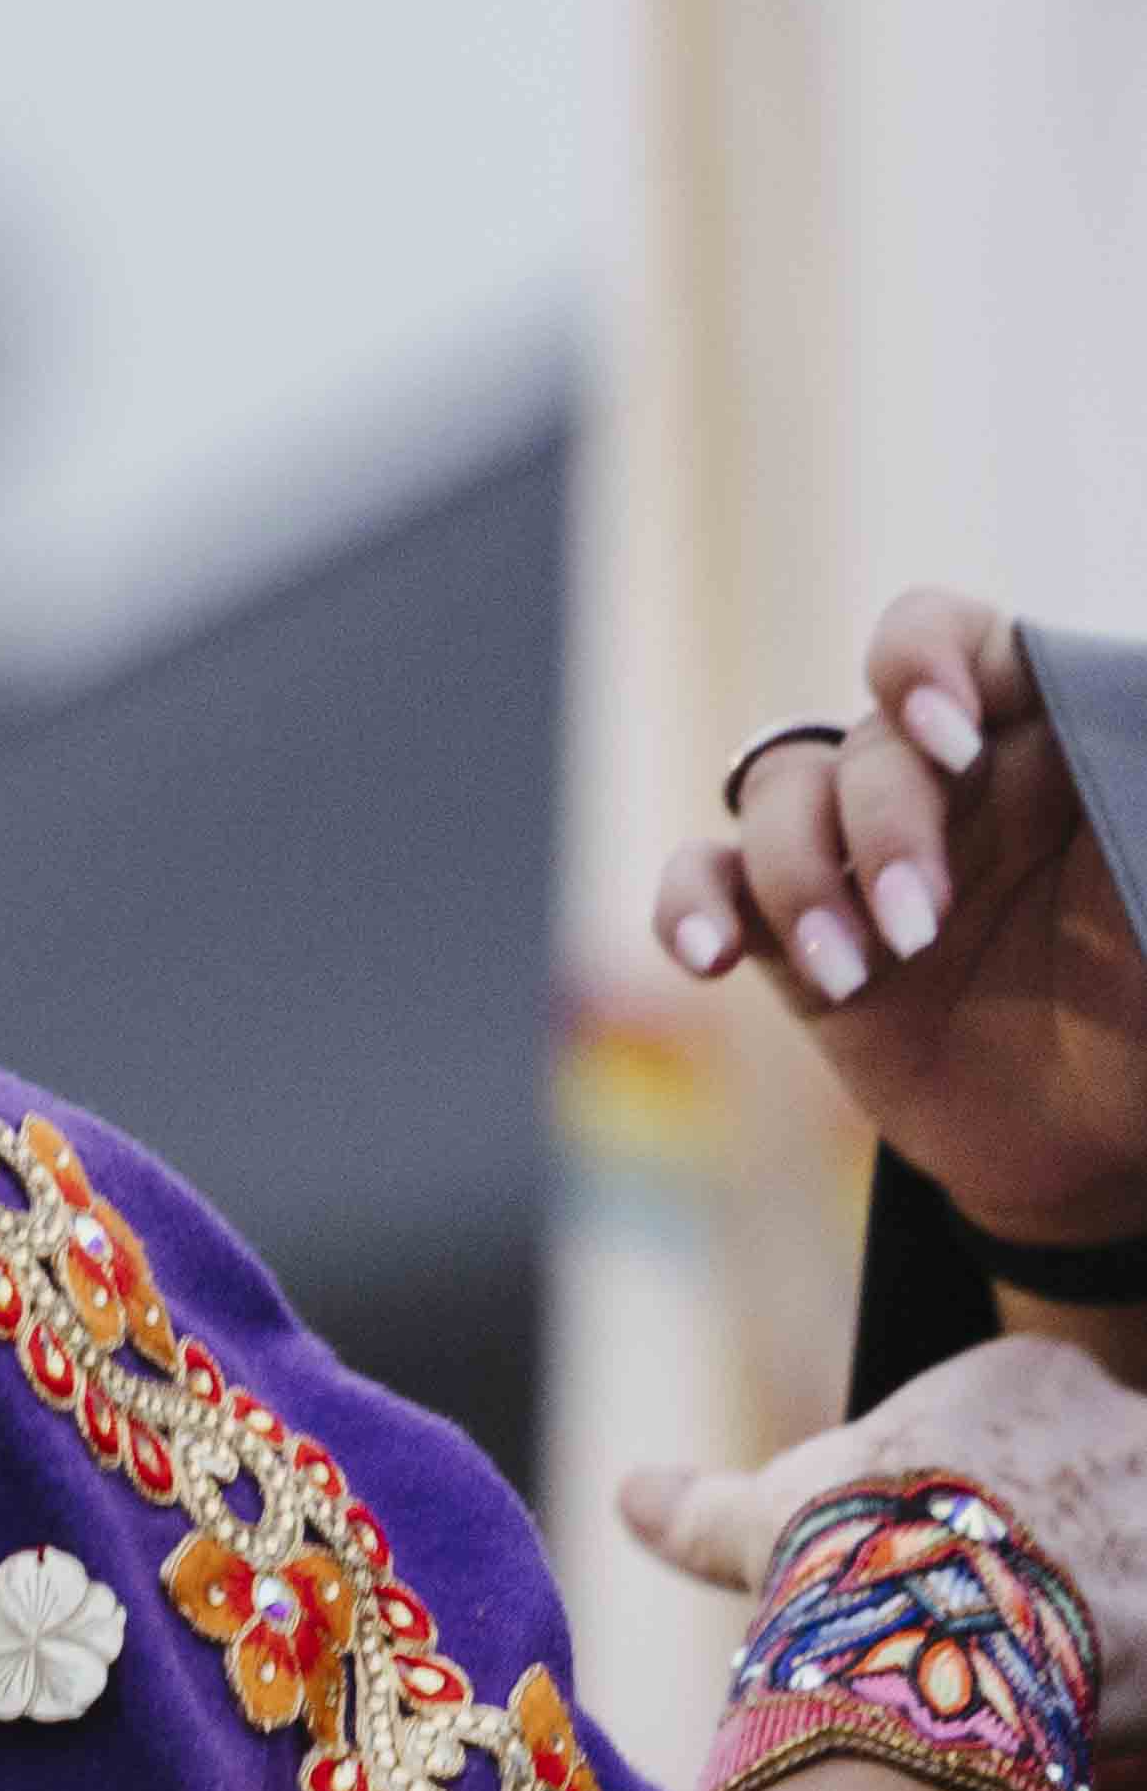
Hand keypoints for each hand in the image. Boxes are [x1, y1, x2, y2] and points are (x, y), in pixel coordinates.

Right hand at [616, 1334, 1146, 1732]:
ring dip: (1100, 1605)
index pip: (1034, 1417)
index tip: (950, 1556)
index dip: (986, 1497)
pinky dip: (1133, 1666)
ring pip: (1134, 1559)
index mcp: (1030, 1374)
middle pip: (1103, 1486)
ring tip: (1039, 1669)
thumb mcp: (764, 1519)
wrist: (942, 1627)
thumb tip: (629, 1493)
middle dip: (1066, 1549)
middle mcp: (1122, 1421)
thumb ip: (706, 1506)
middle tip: (1001, 1619)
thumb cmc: (848, 1548)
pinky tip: (1083, 1701)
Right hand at [656, 590, 1146, 1250]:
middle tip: (919, 927)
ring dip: (798, 882)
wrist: (1101, 1149)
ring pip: (775, 802)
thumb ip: (1135, 793)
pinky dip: (688, 907)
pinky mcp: (792, 943)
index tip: (952, 738)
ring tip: (853, 974)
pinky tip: (708, 958)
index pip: (952, 641)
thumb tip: (1131, 734)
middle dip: (880, 832)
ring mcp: (858, 861)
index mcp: (1037, 747)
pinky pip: (703, 882)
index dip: (924, 662)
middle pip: (861, 745)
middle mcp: (941, 788)